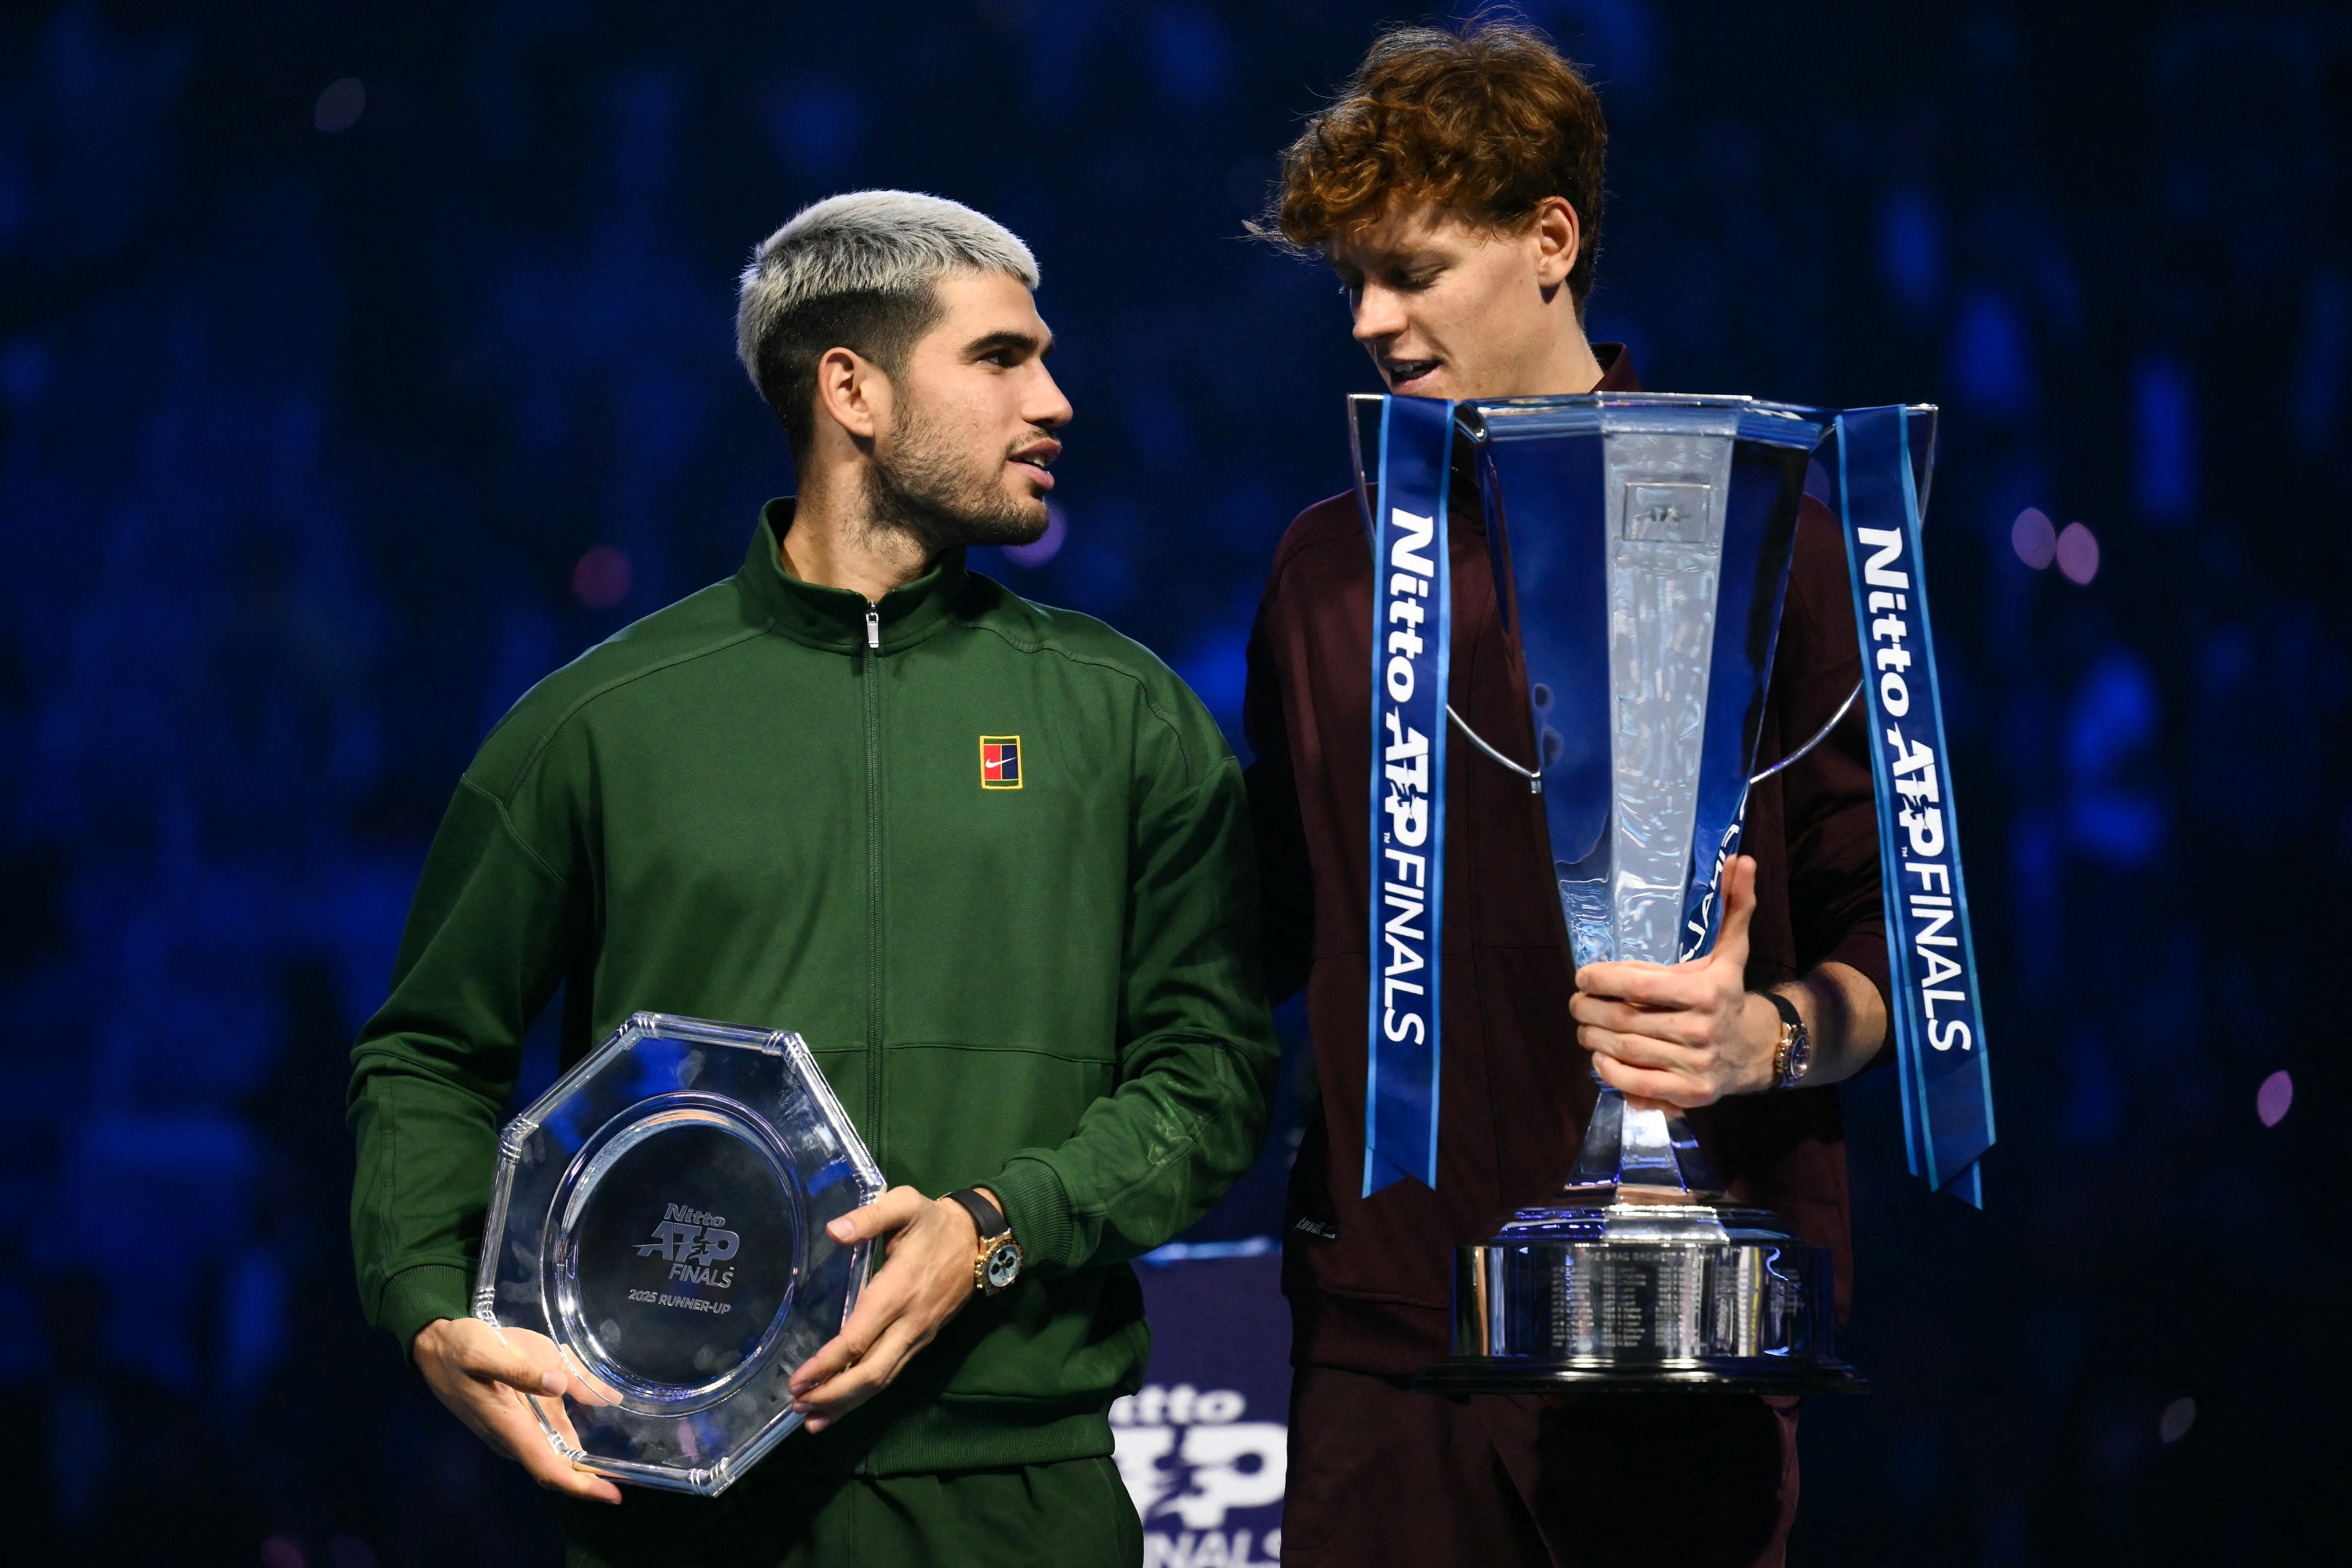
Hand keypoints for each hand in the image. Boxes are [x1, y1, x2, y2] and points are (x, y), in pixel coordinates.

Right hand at [412, 1317, 621, 1503]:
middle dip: (591, 1476)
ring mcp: (514, 1427)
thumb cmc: (460, 1349)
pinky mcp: (516, 1416)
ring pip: (555, 1449)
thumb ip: (522, 1370)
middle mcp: (513, 1435)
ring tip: (623, 1458)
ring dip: (584, 1458)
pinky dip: (572, 1436)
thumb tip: (559, 1385)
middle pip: (556, 1466)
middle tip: (631, 1474)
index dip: (580, 1484)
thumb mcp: (488, 1352)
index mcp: (508, 1425)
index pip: (547, 1468)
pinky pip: (549, 1432)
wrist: (434, 1346)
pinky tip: (596, 1425)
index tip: (612, 1493)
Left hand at [788, 1186, 983, 1431]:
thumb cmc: (934, 1222)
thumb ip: (869, 1217)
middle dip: (833, 1396)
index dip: (827, 1364)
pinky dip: (865, 1395)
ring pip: (882, 1381)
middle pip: (871, 1374)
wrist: (980, 1240)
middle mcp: (908, 1324)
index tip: (797, 1381)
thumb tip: (834, 1231)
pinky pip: (891, 1374)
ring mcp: (918, 1337)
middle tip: (797, 1406)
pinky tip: (843, 1405)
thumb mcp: (904, 1205)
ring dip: (847, 1404)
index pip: (858, 1339)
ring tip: (812, 1421)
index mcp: (897, 1292)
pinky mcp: (922, 1341)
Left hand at [1570, 855, 1778, 1107]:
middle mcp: (1702, 1030)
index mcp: (1707, 991)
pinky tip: (1599, 1057)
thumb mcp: (1730, 952)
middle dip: (1589, 1009)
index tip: (1582, 976)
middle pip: (1625, 1020)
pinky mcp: (1689, 1094)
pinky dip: (1609, 1071)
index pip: (1639, 985)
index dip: (1602, 980)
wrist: (1755, 1050)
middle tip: (1576, 1002)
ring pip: (1625, 1050)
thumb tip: (1742, 859)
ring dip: (1592, 1037)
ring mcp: (1696, 1065)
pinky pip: (1635, 1083)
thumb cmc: (1727, 994)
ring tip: (1584, 1025)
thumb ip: (1734, 906)